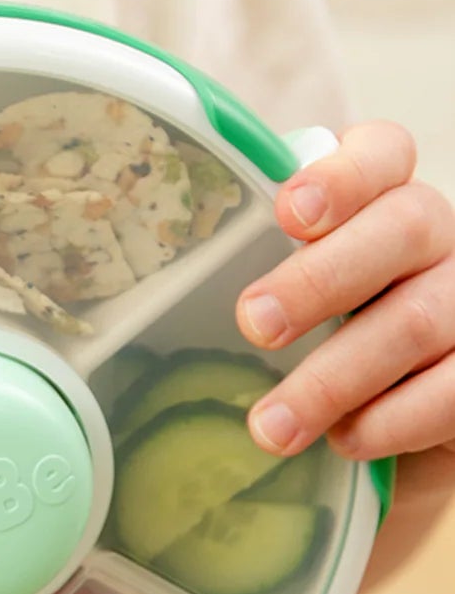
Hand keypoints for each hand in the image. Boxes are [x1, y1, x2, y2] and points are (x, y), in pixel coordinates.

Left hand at [236, 122, 454, 513]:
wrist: (390, 437)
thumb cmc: (319, 351)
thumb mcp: (285, 304)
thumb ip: (252, 270)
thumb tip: (168, 276)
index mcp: (386, 202)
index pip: (384, 153)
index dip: (342, 175)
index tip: (288, 212)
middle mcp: (441, 241)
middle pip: (403, 227)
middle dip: (320, 278)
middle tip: (254, 323)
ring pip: (416, 320)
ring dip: (332, 378)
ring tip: (271, 427)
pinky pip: (450, 392)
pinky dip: (390, 421)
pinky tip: (346, 440)